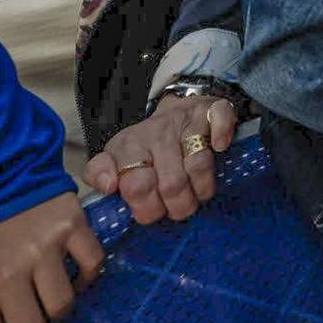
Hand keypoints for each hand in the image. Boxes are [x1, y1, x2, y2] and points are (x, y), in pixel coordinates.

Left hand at [83, 94, 238, 225]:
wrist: (177, 110)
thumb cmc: (146, 146)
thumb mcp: (116, 159)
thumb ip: (100, 174)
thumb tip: (108, 185)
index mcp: (128, 146)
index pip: (136, 186)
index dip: (147, 209)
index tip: (152, 213)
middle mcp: (156, 132)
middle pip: (172, 183)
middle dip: (178, 207)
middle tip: (177, 210)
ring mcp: (185, 120)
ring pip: (199, 165)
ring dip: (202, 190)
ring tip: (196, 196)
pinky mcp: (211, 110)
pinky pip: (221, 122)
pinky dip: (222, 138)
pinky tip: (219, 148)